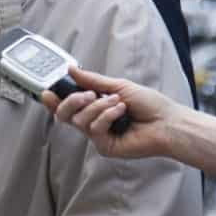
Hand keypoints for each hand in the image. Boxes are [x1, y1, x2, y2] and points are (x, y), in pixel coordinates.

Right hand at [39, 66, 175, 158]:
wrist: (167, 122)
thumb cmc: (150, 105)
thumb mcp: (118, 86)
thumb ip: (92, 80)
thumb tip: (71, 69)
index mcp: (95, 107)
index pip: (68, 106)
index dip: (54, 100)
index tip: (47, 92)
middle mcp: (94, 122)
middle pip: (65, 115)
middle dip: (71, 101)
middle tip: (86, 95)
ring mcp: (98, 135)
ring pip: (80, 120)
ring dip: (99, 106)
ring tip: (118, 102)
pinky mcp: (105, 146)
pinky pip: (94, 128)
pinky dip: (106, 116)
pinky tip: (121, 112)